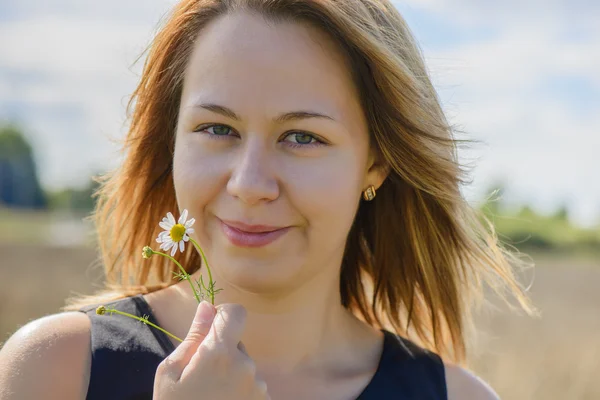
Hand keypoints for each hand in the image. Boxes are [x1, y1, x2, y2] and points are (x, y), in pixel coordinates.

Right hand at [153, 301, 269, 399]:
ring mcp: (257, 386)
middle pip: (236, 343)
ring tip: (209, 396)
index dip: (223, 314)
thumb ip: (193, 336)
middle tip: (199, 378)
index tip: (211, 327)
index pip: (236, 313)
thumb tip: (207, 306)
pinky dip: (238, 391)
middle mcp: (245, 366)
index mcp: (219, 353)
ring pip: (243, 366)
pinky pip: (250, 385)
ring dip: (230, 374)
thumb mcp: (170, 373)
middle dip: (220, 353)